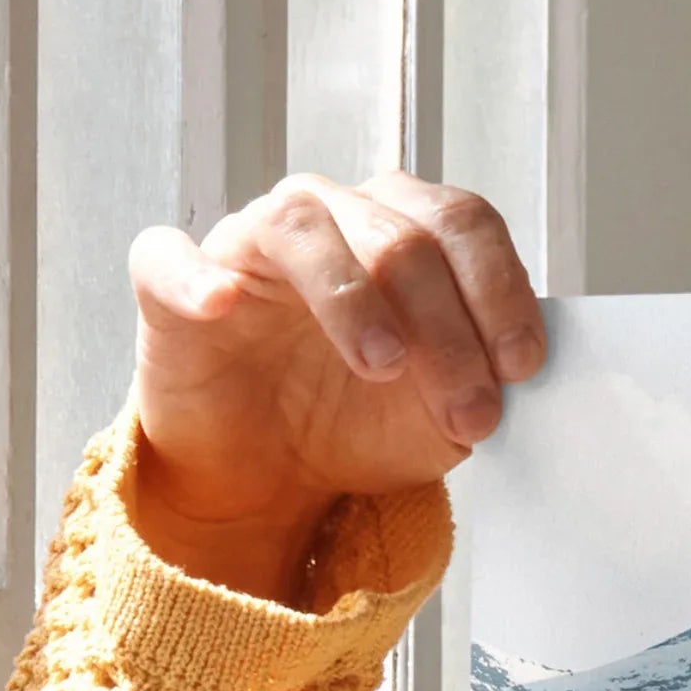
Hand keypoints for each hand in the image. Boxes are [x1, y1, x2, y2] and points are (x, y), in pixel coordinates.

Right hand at [124, 174, 545, 602]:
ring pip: (302, 227)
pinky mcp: (172, 283)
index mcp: (403, 231)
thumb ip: (483, 383)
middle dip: (448, 329)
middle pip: (399, 235)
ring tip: (384, 366)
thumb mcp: (442, 416)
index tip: (521, 366)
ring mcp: (249, 243)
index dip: (499, 289)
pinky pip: (169, 257)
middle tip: (469, 411)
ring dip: (353, 298)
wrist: (271, 473)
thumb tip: (517, 374)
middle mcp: (331, 217)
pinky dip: (196, 276)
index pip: (462, 224)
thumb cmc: (357, 421)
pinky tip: (222, 304)